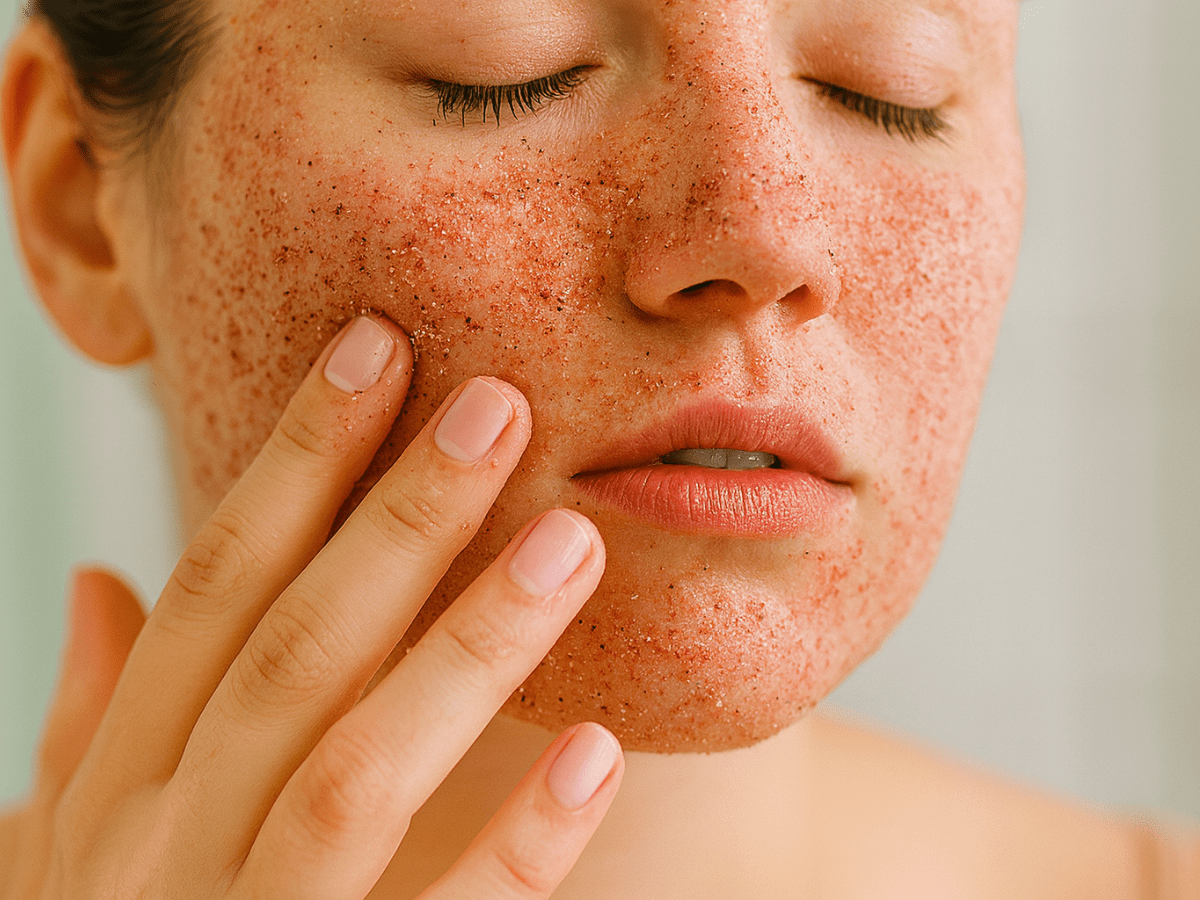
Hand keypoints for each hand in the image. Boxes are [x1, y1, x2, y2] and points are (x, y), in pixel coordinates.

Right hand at [7, 316, 620, 899]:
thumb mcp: (71, 858)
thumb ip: (91, 725)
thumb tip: (102, 584)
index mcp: (122, 797)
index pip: (211, 591)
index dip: (290, 462)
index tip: (374, 348)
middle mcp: (165, 860)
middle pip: (292, 653)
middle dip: (393, 519)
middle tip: (499, 401)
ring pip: (354, 772)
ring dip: (467, 647)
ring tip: (569, 537)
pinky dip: (513, 848)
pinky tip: (598, 755)